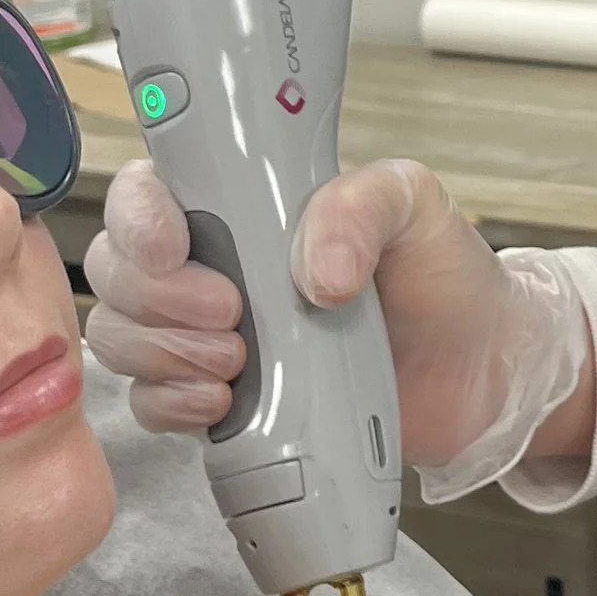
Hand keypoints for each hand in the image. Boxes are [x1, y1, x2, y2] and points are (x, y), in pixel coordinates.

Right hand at [82, 155, 591, 474]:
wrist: (478, 370)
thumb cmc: (442, 275)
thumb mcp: (415, 209)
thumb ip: (363, 207)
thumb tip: (315, 270)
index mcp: (245, 201)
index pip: (148, 190)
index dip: (140, 218)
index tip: (176, 247)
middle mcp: (212, 262)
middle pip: (118, 271)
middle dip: (157, 298)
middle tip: (233, 312)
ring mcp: (208, 333)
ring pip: (122, 338)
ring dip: (164, 354)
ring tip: (240, 362)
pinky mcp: (220, 397)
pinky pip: (151, 403)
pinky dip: (172, 405)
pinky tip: (224, 405)